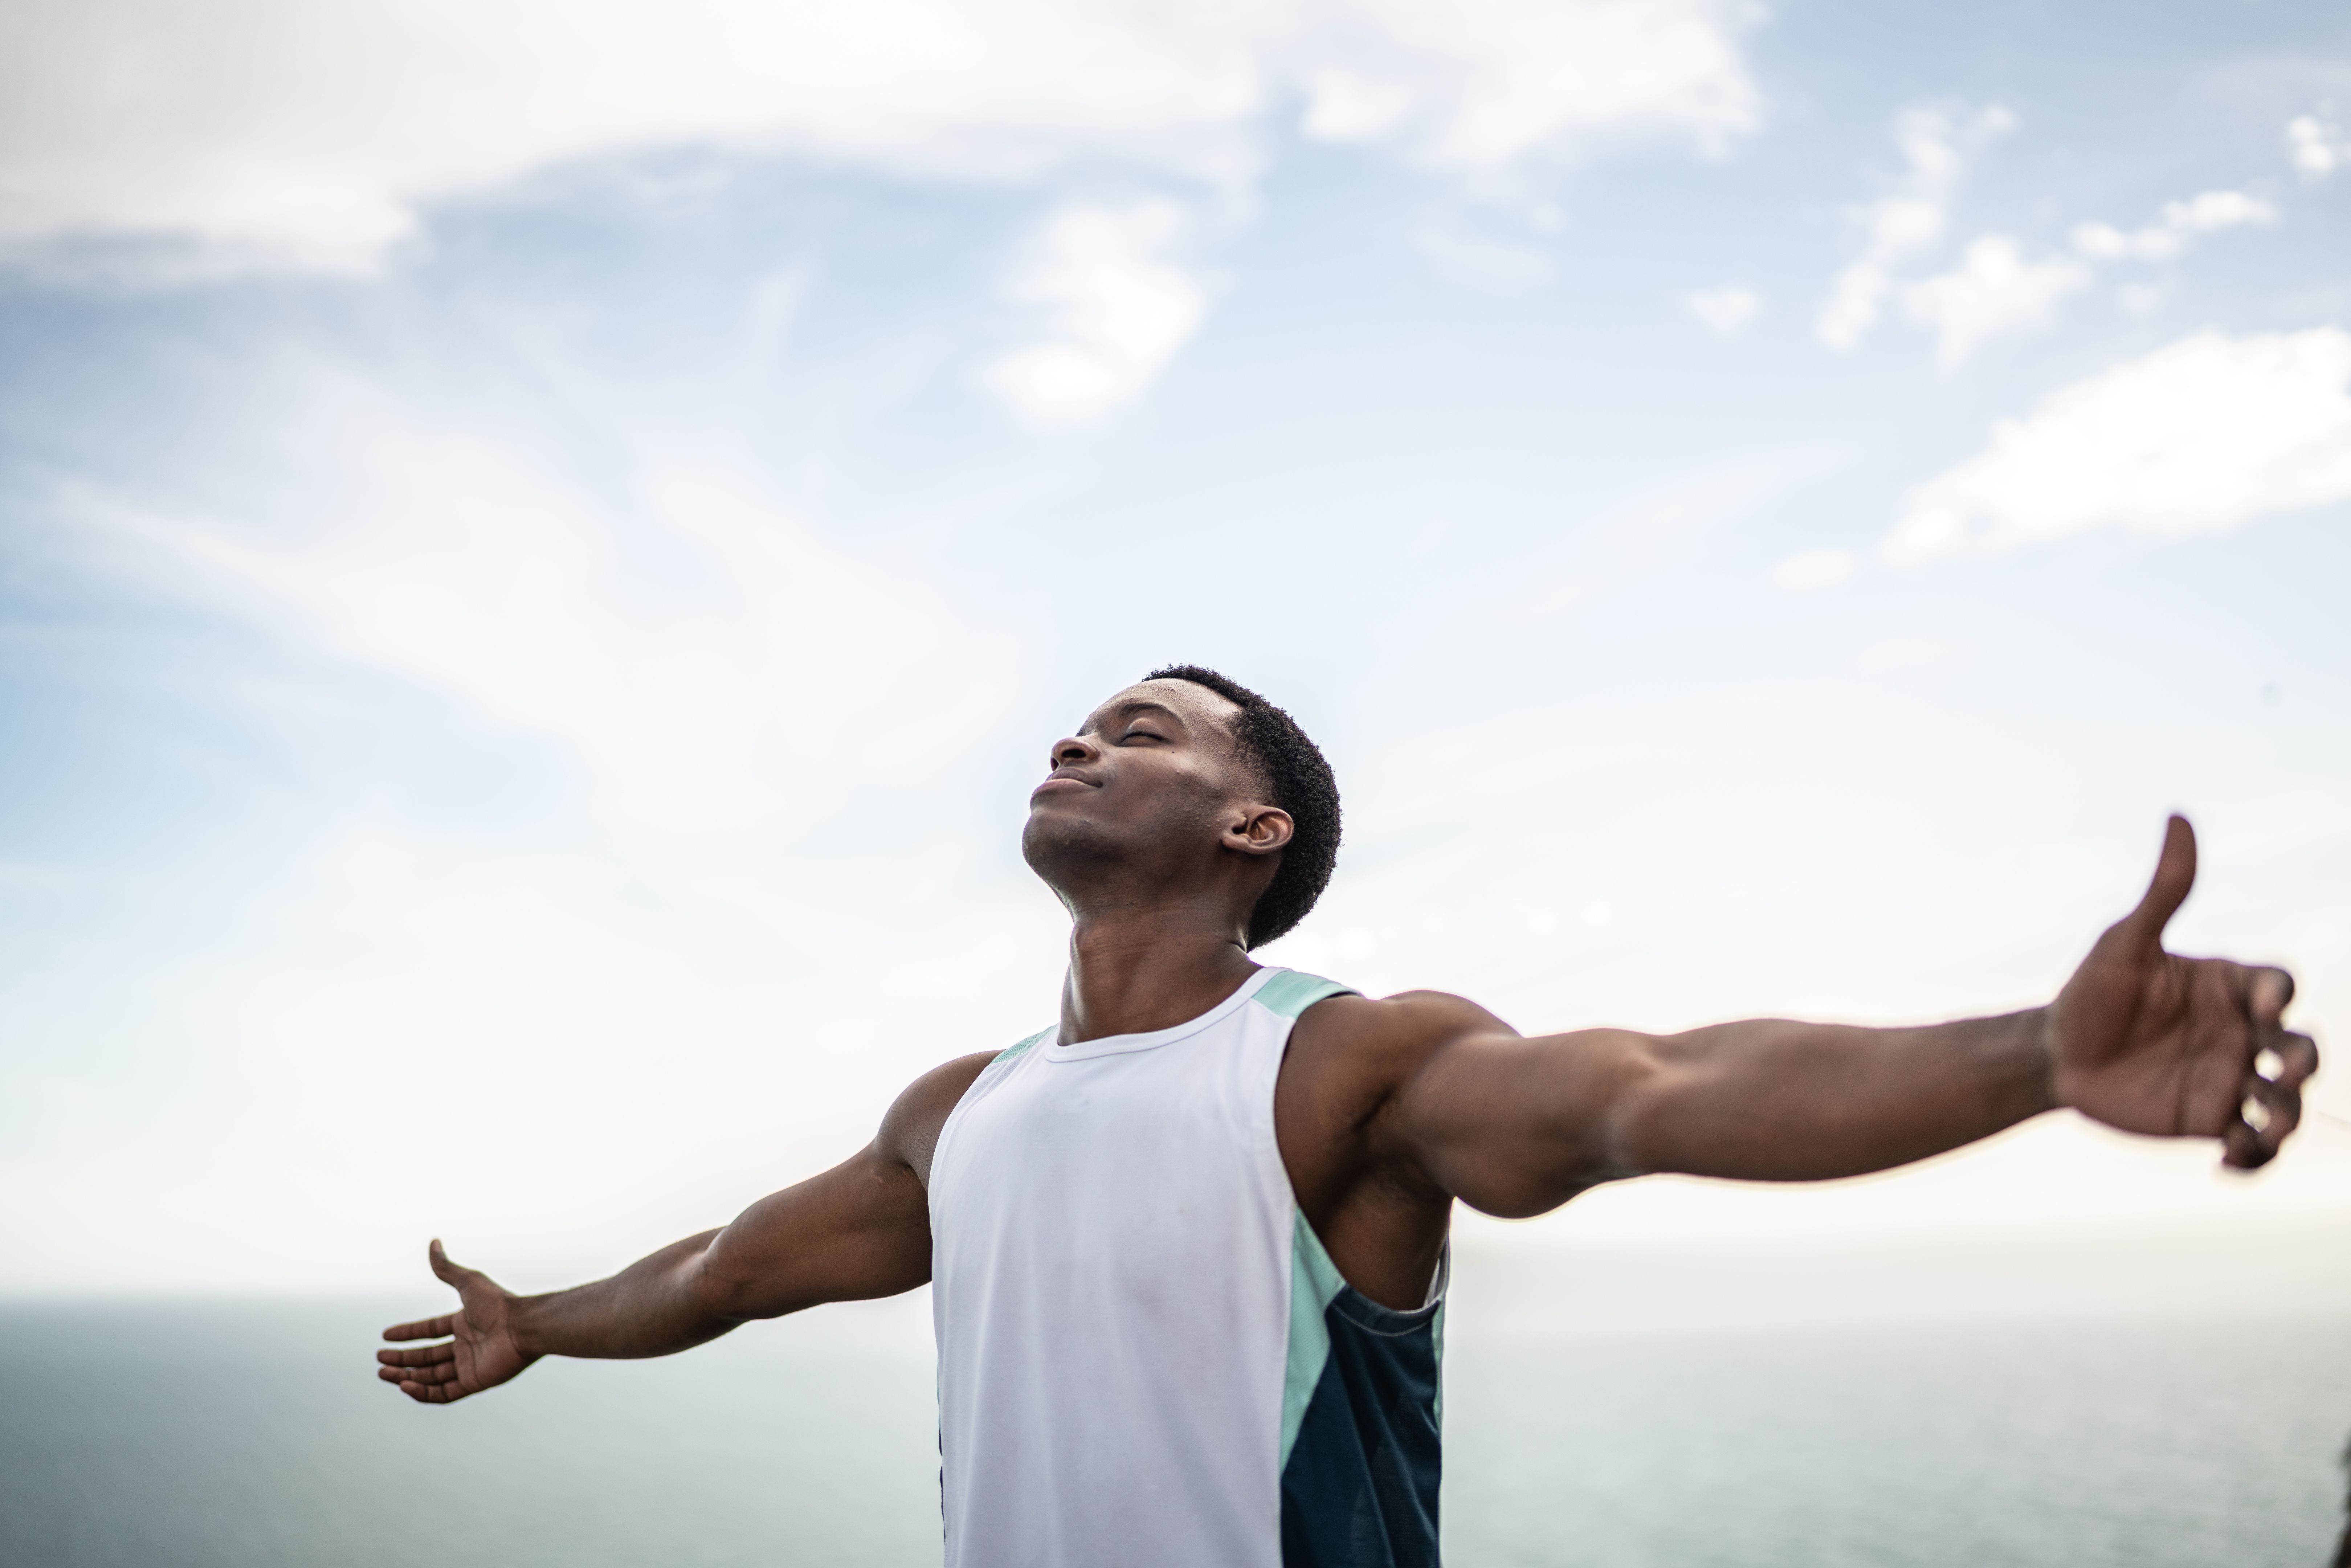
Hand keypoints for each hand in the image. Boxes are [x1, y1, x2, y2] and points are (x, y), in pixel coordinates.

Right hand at [375, 1239, 539, 1403]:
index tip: (385, 1336)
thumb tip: (433, 1242)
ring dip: (406, 1376)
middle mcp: (466, 1345)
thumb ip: (447, 1268)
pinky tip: (404, 1385)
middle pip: (427, 1356)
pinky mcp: (474, 1382)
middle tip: (379, 1360)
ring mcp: (470, 1365)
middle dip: (402, 1358)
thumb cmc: (498, 1304)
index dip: (408, 1333)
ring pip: (431, 1376)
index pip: (430, 1330)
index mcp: (464, 1323)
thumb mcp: (468, 1281)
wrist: (523, 1327)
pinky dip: (423, 1392)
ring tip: (383, 1373)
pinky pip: (444, 1393)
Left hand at [2048, 815, 2317, 1168]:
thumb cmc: (2091, 991)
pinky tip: (2228, 1161)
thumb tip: (2179, 817)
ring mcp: (2231, 1078)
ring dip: (2286, 1115)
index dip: (2278, 995)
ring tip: (2265, 1125)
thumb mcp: (2123, 943)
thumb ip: (2163, 891)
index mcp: (2230, 986)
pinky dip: (2253, 1157)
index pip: (2277, 984)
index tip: (2259, 1006)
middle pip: (2298, 1046)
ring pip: (2284, 1100)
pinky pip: (2251, 1144)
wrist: (2057, 1052)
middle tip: (2286, 1070)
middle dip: (2304, 1060)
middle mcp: (2241, 1033)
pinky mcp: (2211, 1119)